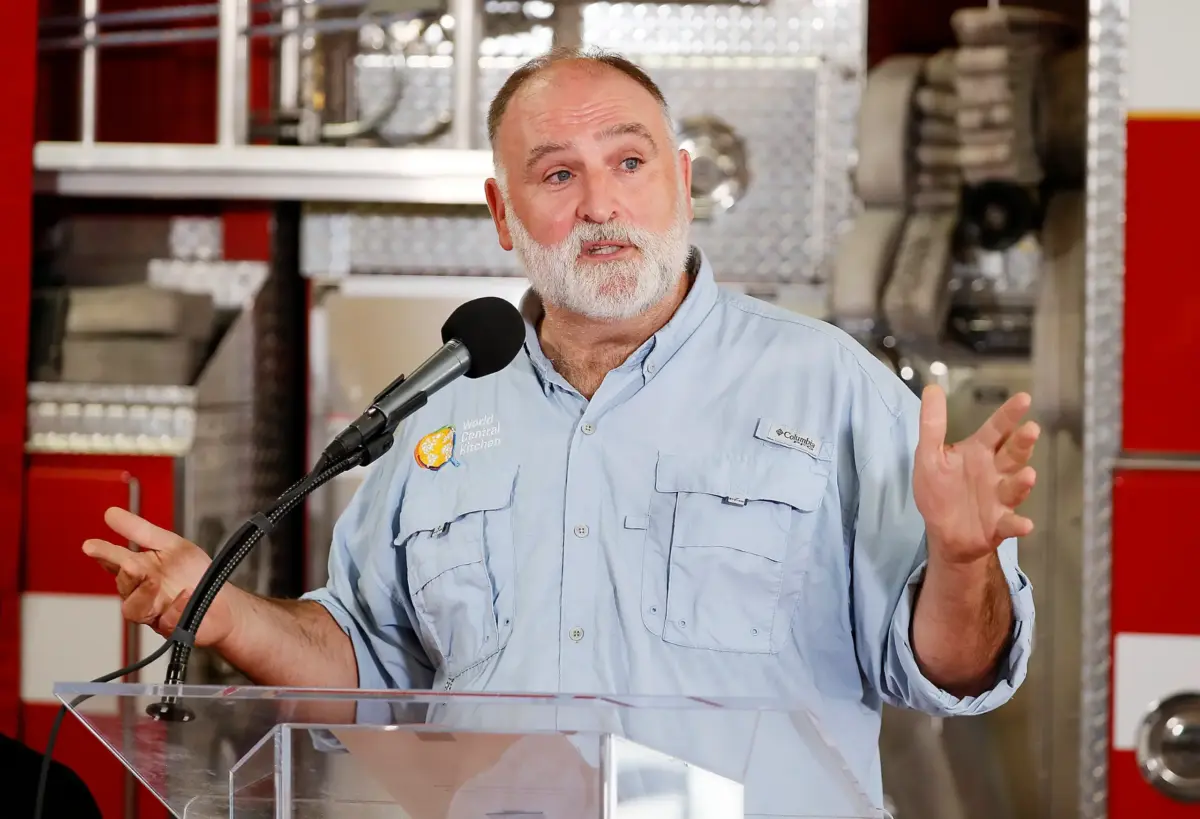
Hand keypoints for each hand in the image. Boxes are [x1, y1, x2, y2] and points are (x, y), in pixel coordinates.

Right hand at [82, 507, 235, 647]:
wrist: (223, 601)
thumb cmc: (194, 574)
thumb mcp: (170, 545)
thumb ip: (141, 531)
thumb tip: (111, 513)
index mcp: (139, 570)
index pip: (115, 562)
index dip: (103, 554)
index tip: (91, 546)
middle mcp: (141, 592)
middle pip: (124, 585)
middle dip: (126, 575)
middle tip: (130, 564)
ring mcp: (154, 611)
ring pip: (135, 609)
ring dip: (143, 593)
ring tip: (153, 580)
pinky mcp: (170, 627)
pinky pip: (166, 621)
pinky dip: (175, 608)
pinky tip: (184, 596)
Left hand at [913, 385, 1039, 563]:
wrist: (944, 534)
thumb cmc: (940, 491)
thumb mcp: (930, 456)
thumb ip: (932, 424)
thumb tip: (932, 387)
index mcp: (979, 453)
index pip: (996, 429)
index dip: (1009, 415)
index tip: (1024, 398)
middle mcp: (995, 472)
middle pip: (1012, 454)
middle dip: (1022, 443)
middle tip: (1031, 429)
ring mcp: (1000, 499)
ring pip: (1015, 487)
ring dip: (1022, 482)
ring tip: (1027, 475)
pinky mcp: (998, 524)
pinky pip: (1011, 523)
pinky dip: (1018, 524)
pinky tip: (1025, 524)